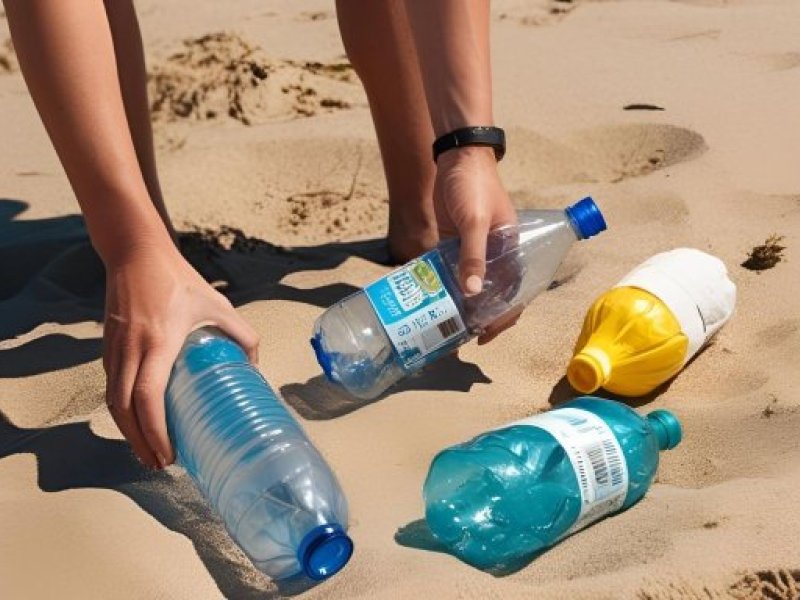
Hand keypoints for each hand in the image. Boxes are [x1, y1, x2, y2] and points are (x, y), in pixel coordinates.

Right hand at [103, 241, 259, 467]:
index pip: (148, 396)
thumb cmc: (178, 279)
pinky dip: (121, 411)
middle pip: (124, 409)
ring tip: (148, 452)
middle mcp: (131, 349)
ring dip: (127, 431)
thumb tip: (254, 364)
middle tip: (159, 464)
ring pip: (112, 401)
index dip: (155, 430)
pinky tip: (137, 421)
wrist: (135, 254)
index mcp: (159, 341)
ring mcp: (114, 348)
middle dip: (139, 442)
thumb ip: (241, 332)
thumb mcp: (217, 303)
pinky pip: (110, 387)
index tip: (168, 453)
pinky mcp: (107, 346)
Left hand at [433, 146, 519, 343]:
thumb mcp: (475, 221)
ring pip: (469, 285)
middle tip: (461, 337)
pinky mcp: (452, 243)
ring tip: (445, 325)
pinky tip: (430, 301)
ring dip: (460, 304)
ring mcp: (472, 250)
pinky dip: (442, 285)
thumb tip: (471, 292)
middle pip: (491, 293)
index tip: (486, 334)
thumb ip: (473, 256)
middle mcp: (494, 254)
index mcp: (510, 249)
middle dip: (481, 316)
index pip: (513, 291)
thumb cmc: (474, 185)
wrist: (456, 156)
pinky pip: (449, 271)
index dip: (503, 315)